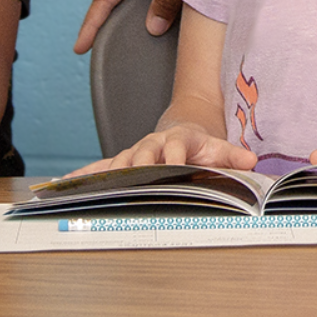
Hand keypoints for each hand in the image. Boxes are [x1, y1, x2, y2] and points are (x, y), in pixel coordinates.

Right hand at [66, 123, 256, 175]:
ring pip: (119, 161)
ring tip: (91, 185)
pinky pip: (101, 167)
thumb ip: (233, 156)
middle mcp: (152, 145)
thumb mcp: (219, 149)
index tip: (172, 165)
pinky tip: (65, 183)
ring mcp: (135, 153)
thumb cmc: (200, 146)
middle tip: (133, 176)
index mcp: (177, 141)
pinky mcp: (122, 161)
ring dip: (108, 173)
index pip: (174, 147)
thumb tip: (251, 161)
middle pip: (142, 153)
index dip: (172, 155)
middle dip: (137, 164)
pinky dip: (84, 175)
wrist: (184, 130)